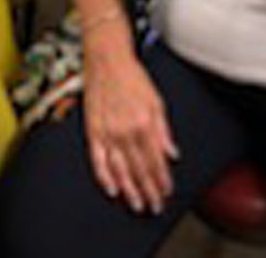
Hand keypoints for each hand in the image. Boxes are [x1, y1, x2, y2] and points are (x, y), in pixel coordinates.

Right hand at [83, 29, 178, 214]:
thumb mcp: (157, 100)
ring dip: (129, 189)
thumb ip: (164, 130)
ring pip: (120, 169)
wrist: (107, 59)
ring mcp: (108, 132)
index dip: (162, 180)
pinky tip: (111, 188)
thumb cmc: (132, 76)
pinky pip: (98, 160)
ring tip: (136, 204)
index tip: (166, 192)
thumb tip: (172, 153)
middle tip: (153, 206)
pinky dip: (104, 176)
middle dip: (148, 190)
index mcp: (144, 123)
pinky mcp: (92, 130)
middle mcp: (126, 131)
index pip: (156, 161)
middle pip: (139, 169)